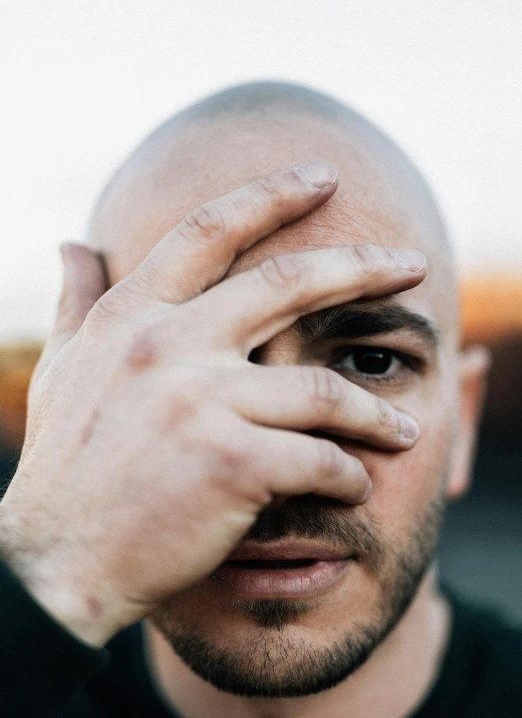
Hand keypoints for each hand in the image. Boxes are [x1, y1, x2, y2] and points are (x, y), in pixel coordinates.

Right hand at [0, 161, 425, 645]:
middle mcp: (168, 346)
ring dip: (372, 410)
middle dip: (363, 267)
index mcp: (132, 316)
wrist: (56, 563)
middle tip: (414, 264)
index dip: (272, 194)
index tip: (324, 176)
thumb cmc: (66, 466)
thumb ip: (78, 301)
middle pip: (288, 283)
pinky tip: (354, 484)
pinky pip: (319, 457)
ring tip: (401, 428)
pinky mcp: (231, 463)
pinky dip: (347, 473)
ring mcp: (200, 402)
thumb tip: (72, 242)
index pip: (209, 230)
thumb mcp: (64, 369)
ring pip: (321, 388)